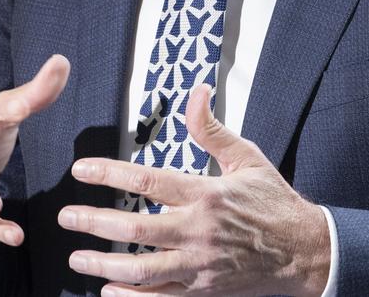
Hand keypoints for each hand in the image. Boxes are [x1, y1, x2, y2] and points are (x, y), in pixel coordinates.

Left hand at [58, 85, 329, 295]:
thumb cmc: (272, 199)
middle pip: (134, 230)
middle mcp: (198, 231)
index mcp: (206, 194)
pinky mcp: (203, 292)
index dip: (108, 175)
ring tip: (76, 256)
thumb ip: (212, 129)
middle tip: (65, 217)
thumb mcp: (246, 156)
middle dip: (94, 222)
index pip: (147, 182)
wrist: (303, 250)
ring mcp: (199, 266)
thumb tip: (197, 92)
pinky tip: (107, 291)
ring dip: (103, 263)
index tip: (80, 170)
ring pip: (142, 270)